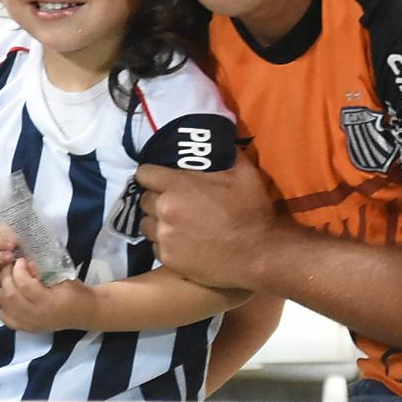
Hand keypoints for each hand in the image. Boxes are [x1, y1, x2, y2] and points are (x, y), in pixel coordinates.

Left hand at [0, 258, 92, 331]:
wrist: (84, 313)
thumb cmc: (75, 292)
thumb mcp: (63, 277)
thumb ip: (42, 271)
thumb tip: (25, 262)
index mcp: (48, 302)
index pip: (24, 285)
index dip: (19, 270)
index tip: (21, 259)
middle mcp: (36, 315)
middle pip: (10, 296)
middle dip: (6, 277)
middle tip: (9, 265)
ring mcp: (30, 324)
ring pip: (4, 307)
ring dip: (1, 289)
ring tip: (6, 278)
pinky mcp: (27, 328)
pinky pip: (5, 319)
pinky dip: (0, 306)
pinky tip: (4, 295)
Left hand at [138, 151, 275, 289]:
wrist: (258, 255)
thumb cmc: (251, 212)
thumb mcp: (244, 173)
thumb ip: (226, 153)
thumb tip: (219, 142)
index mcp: (177, 185)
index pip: (144, 173)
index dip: (152, 174)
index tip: (161, 178)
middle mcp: (164, 210)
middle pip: (144, 199)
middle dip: (156, 198)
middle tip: (174, 201)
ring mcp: (164, 237)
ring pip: (146, 224)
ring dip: (157, 221)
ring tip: (176, 223)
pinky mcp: (168, 260)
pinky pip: (155, 246)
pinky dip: (165, 243)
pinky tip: (182, 242)